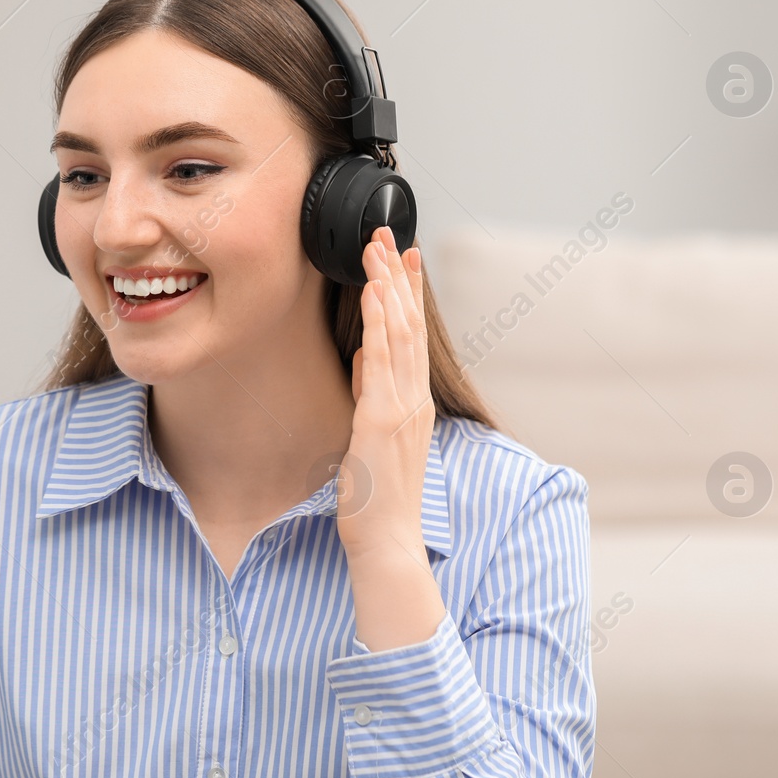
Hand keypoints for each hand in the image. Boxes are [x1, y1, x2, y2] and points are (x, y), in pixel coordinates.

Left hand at [336, 226, 434, 567]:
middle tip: (387, 233)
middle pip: (409, 324)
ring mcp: (402, 408)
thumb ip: (371, 395)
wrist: (388, 543)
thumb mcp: (372, 436)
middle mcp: (414, 400)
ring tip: (377, 249)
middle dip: (397, 275)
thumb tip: (362, 358)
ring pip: (399, 334)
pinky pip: (382, 362)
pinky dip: (379, 324)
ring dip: (387, 287)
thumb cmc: (378, 499)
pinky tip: (373, 296)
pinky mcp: (382, 421)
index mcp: (414, 403)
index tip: (405, 255)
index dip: (409, 292)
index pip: (413, 335)